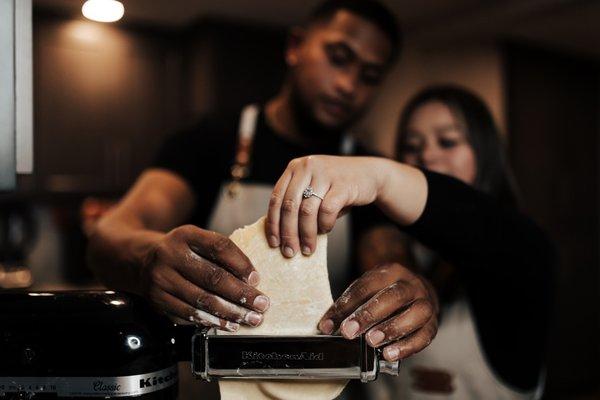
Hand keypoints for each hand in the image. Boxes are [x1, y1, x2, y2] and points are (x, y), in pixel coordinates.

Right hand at [141, 225, 269, 331]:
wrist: (141, 260)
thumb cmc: (181, 252)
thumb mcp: (196, 241)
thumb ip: (219, 254)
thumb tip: (251, 280)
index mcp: (186, 235)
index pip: (219, 247)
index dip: (241, 263)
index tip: (256, 279)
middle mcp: (171, 254)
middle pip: (213, 277)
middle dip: (241, 294)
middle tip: (261, 304)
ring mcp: (161, 278)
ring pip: (202, 299)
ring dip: (230, 312)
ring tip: (249, 318)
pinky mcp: (157, 299)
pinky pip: (188, 313)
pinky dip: (211, 321)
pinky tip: (227, 324)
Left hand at [266, 155, 386, 256]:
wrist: (370, 174)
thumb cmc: (336, 187)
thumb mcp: (313, 188)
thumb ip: (297, 203)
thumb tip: (281, 234)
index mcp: (295, 167)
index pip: (276, 198)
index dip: (273, 223)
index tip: (273, 243)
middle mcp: (307, 167)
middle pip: (290, 206)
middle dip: (288, 233)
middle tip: (290, 252)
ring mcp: (325, 174)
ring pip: (307, 211)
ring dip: (306, 234)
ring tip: (307, 249)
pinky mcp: (343, 184)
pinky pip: (327, 211)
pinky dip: (325, 225)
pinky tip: (326, 230)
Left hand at [318, 263, 437, 361]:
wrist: (417, 291)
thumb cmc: (387, 293)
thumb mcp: (368, 290)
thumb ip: (350, 306)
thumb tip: (328, 326)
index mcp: (390, 272)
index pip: (366, 285)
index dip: (345, 305)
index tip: (329, 324)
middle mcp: (411, 284)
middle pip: (393, 296)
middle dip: (369, 315)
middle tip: (349, 331)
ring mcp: (425, 303)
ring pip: (415, 313)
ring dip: (391, 329)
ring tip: (371, 342)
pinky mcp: (433, 323)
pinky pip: (424, 336)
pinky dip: (406, 346)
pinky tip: (389, 354)